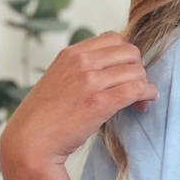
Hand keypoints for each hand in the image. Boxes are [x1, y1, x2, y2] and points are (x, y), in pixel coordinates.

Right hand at [0, 31, 157, 171]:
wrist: (31, 140)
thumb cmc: (46, 116)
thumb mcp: (60, 79)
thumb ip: (81, 70)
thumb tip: (112, 72)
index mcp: (71, 53)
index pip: (114, 39)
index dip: (126, 55)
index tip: (126, 73)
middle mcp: (81, 62)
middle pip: (130, 52)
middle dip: (139, 69)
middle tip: (137, 88)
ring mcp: (90, 81)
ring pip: (137, 71)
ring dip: (145, 85)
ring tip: (140, 101)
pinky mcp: (100, 103)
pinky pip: (137, 89)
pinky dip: (148, 94)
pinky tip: (146, 103)